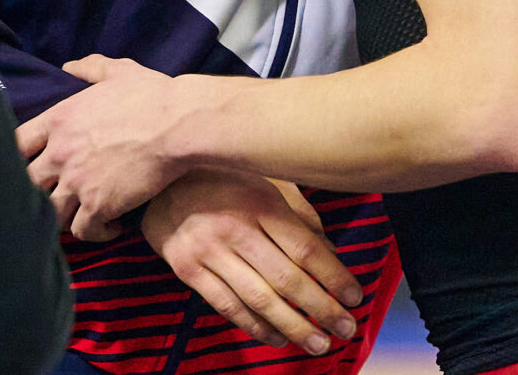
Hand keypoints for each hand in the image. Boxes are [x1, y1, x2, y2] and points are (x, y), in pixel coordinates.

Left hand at [16, 55, 184, 240]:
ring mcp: (77, 181)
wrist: (179, 124)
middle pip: (25, 183)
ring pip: (50, 214)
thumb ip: (91, 68)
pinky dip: (96, 233)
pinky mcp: (98, 205)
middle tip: (58, 195)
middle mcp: (60, 152)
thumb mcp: (120, 72)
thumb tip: (69, 67)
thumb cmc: (153, 95)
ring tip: (84, 216)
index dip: (18, 157)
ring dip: (65, 217)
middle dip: (37, 192)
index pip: (16, 144)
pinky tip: (113, 227)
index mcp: (59, 120)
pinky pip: (82, 231)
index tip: (32, 164)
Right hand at [144, 169, 364, 354]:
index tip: (355, 297)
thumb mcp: (267, 179)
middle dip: (322, 308)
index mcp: (261, 202)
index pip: (306, 248)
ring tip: (318, 343)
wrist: (161, 173)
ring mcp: (209, 250)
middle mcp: (236, 228)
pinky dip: (254, 326)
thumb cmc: (226, 175)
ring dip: (292, 326)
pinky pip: (226, 305)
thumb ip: (299, 212)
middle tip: (346, 328)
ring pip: (258, 299)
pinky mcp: (186, 268)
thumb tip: (331, 250)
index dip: (334, 276)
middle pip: (287, 279)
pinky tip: (277, 337)